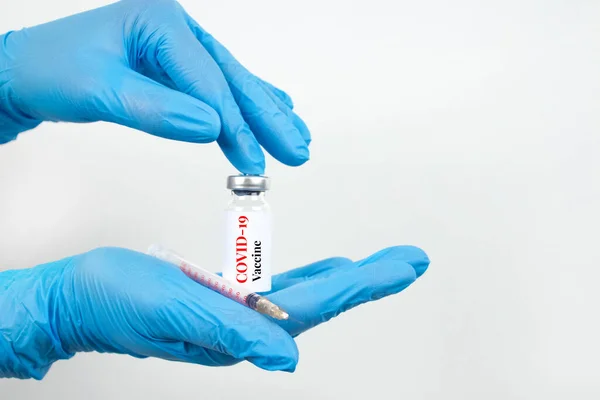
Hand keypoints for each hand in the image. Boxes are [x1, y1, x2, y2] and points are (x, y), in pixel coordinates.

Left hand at [0, 0, 309, 172]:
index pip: (208, 81)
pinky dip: (246, 104)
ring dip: (266, 112)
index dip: (235, 124)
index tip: (254, 160)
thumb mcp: (98, 89)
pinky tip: (272, 108)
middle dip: (267, 117)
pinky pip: (219, 86)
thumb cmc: (52, 71)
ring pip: (233, 83)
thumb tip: (211, 128)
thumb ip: (155, 109)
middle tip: (297, 149)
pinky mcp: (176, 68)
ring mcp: (179, 48)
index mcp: (160, 23)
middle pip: (233, 79)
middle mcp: (176, 31)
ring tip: (295, 136)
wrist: (25, 71)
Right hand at [0, 246, 427, 378]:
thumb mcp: (175, 311)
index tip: (407, 263)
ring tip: (377, 266)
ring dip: (347, 278)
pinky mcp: (225, 299)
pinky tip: (325, 269)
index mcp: (243, 328)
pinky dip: (312, 276)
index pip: (321, 302)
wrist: (81, 298)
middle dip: (371, 279)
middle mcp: (248, 325)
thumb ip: (234, 333)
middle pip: (326, 300)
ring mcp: (239, 314)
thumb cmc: (118, 302)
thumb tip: (288, 357)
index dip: (368, 281)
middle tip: (409, 260)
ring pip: (308, 294)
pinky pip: (281, 287)